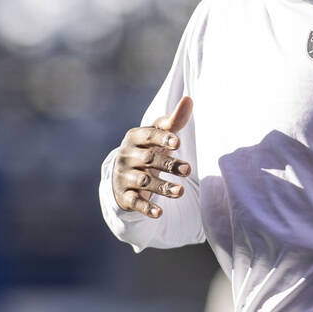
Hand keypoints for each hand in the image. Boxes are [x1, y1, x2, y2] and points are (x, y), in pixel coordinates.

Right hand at [113, 96, 193, 217]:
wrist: (123, 175)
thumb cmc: (148, 149)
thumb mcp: (158, 135)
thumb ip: (173, 121)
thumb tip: (189, 99)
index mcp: (134, 137)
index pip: (148, 135)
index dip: (163, 138)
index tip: (178, 143)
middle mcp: (126, 156)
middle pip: (149, 159)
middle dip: (169, 164)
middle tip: (188, 170)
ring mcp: (124, 176)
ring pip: (144, 182)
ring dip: (162, 186)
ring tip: (181, 192)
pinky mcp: (124, 196)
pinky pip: (135, 202)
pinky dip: (146, 207)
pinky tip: (159, 213)